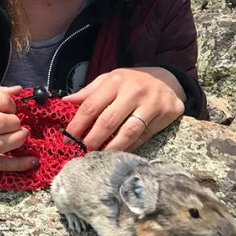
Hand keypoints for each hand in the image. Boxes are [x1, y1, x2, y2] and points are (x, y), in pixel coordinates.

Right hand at [0, 85, 36, 171]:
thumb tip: (19, 91)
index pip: (2, 101)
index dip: (12, 105)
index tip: (10, 109)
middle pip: (3, 122)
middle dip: (16, 122)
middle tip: (14, 123)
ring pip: (3, 144)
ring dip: (18, 139)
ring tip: (21, 135)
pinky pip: (1, 164)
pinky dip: (19, 164)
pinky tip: (32, 161)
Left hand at [62, 67, 185, 151]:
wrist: (169, 79)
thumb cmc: (132, 81)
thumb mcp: (110, 79)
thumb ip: (89, 91)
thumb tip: (66, 101)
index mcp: (115, 81)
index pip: (91, 105)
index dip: (78, 124)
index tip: (68, 138)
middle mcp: (133, 91)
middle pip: (108, 121)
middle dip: (93, 139)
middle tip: (83, 150)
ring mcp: (151, 103)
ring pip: (128, 131)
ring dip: (112, 147)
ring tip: (100, 156)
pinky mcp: (166, 114)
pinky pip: (144, 136)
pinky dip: (130, 147)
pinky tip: (119, 153)